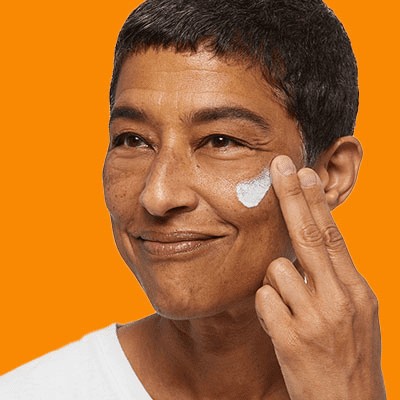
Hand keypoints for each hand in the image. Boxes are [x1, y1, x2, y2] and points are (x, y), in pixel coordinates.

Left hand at [255, 155, 385, 399]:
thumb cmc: (346, 355)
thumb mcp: (352, 313)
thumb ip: (331, 279)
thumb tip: (301, 247)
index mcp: (357, 290)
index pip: (333, 236)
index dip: (315, 202)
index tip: (302, 173)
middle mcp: (340, 299)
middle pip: (310, 236)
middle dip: (293, 196)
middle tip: (279, 166)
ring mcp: (316, 319)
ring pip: (277, 270)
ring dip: (277, 284)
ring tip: (292, 311)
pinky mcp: (292, 339)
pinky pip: (264, 299)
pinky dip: (267, 308)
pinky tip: (282, 328)